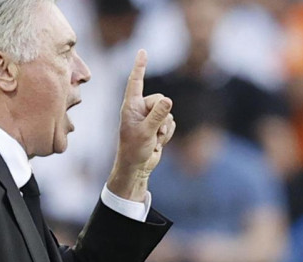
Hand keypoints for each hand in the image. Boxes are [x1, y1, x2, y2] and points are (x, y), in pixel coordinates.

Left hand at [110, 50, 176, 199]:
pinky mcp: (158, 126)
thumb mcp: (146, 132)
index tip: (143, 52)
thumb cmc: (134, 150)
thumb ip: (158, 115)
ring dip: (165, 128)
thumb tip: (169, 100)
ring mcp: (150, 118)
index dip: (140, 66)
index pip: (136, 81)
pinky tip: (158, 143)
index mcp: (131, 106)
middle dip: (162, 115)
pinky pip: (171, 123)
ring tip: (154, 140)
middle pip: (160, 100)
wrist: (137, 167)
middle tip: (154, 131)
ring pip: (168, 112)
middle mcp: (140, 109)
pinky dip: (168, 133)